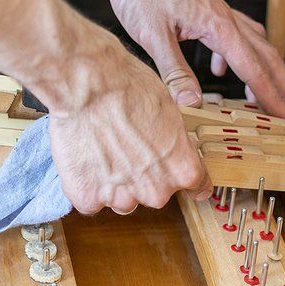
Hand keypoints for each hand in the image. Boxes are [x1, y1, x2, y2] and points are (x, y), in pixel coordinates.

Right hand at [37, 14, 211, 213]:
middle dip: (144, 176)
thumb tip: (176, 147)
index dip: (187, 180)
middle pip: (154, 193)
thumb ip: (177, 143)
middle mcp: (156, 191)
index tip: (184, 180)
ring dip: (114, 182)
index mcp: (183, 170)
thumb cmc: (129, 89)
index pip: (197, 187)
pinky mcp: (88, 198)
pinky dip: (87, 184)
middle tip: (128, 147)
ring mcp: (122, 198)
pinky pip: (91, 199)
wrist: (87, 86)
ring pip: (122, 199)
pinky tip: (86, 158)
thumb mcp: (172, 111)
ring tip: (104, 149)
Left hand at [93, 0, 284, 124]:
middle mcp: (226, 18)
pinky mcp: (207, 9)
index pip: (254, 70)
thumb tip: (192, 104)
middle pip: (267, 58)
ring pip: (256, 46)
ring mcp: (219, 12)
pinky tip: (222, 71)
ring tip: (275, 97)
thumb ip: (174, 71)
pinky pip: (235, 36)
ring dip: (269, 73)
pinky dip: (238, 57)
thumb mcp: (151, 34)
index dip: (272, 98)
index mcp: (218, 25)